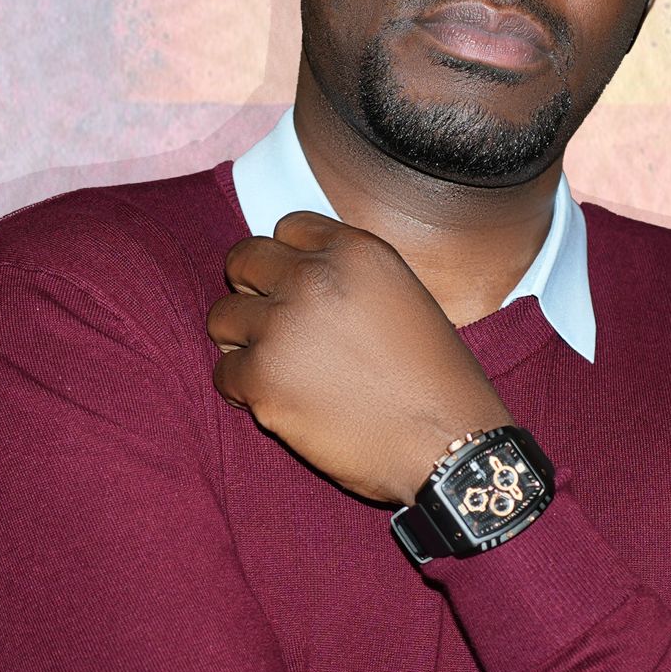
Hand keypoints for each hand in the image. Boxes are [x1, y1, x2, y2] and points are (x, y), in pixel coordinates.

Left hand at [206, 211, 513, 504]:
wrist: (449, 444)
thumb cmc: (437, 382)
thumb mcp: (407, 299)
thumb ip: (351, 279)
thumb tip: (302, 278)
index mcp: (355, 252)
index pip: (288, 227)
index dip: (287, 259)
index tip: (293, 287)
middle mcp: (313, 278)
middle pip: (243, 260)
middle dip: (251, 290)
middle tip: (272, 325)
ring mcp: (283, 327)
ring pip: (222, 317)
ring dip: (241, 341)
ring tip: (273, 367)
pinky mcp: (262, 379)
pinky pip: (223, 373)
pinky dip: (243, 391)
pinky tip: (276, 403)